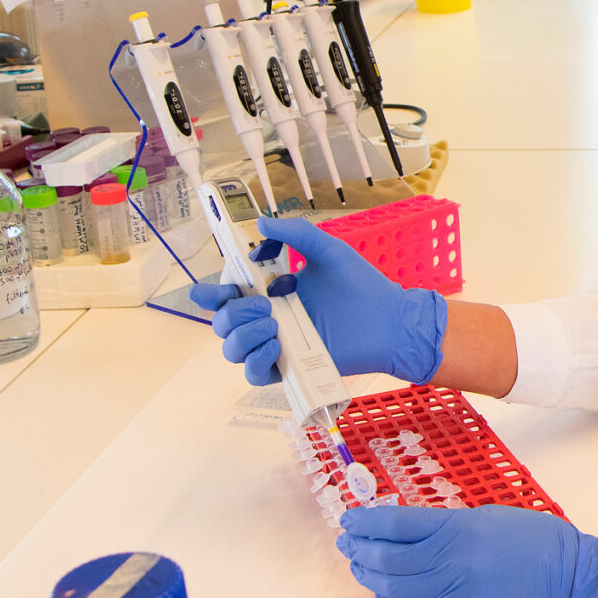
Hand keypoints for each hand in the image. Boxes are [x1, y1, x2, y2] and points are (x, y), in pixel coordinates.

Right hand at [187, 216, 446, 385]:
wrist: (390, 320)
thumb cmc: (361, 285)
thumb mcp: (327, 250)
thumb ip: (296, 234)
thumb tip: (260, 222)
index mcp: (270, 292)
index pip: (227, 295)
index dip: (209, 294)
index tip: (208, 290)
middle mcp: (268, 320)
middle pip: (222, 323)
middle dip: (232, 312)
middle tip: (265, 304)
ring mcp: (278, 346)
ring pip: (231, 350)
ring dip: (241, 335)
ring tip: (272, 324)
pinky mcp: (291, 369)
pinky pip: (254, 374)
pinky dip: (256, 361)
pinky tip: (275, 347)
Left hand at [337, 504, 597, 597]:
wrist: (568, 579)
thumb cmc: (533, 540)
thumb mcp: (487, 515)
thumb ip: (445, 523)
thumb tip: (404, 529)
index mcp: (459, 528)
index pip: (396, 523)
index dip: (366, 521)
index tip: (350, 518)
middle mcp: (452, 562)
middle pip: (388, 557)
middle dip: (360, 549)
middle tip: (348, 543)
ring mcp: (456, 595)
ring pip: (394, 589)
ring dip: (370, 577)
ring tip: (360, 567)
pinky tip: (384, 597)